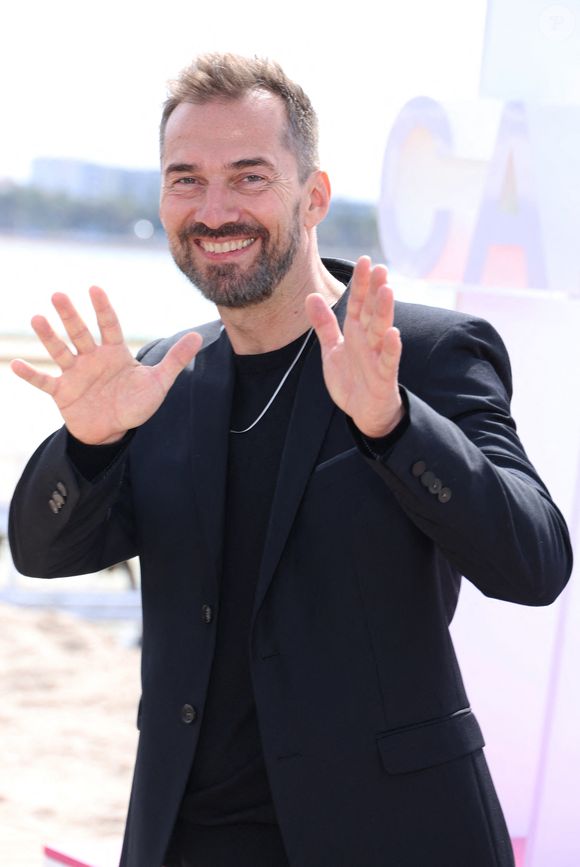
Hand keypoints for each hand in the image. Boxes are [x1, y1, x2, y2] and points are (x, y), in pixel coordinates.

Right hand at [11, 286, 201, 444]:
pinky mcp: (62, 392)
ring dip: (49, 337)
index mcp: (115, 353)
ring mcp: (75, 374)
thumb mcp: (158, 383)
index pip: (109, 326)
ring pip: (61, 351)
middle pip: (80, 333)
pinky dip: (30, 374)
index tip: (95, 289)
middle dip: (70, 315)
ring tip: (37, 319)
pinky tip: (14, 364)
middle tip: (59, 295)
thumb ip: (175, 359)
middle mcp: (92, 358)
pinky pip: (44, 382)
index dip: (103, 309)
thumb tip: (198, 336)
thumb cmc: (135, 404)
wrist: (114, 432)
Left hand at [305, 256, 402, 438]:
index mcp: (356, 332)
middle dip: (375, 290)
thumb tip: (311, 296)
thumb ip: (324, 324)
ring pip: (382, 330)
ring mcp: (377, 356)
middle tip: (380, 267)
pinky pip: (388, 360)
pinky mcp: (383, 376)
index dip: (360, 283)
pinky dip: (390, 347)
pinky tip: (393, 333)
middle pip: (372, 311)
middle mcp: (368, 340)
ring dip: (385, 311)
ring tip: (387, 290)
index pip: (358, 303)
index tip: (365, 260)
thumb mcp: (332, 349)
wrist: (364, 411)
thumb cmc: (351, 379)